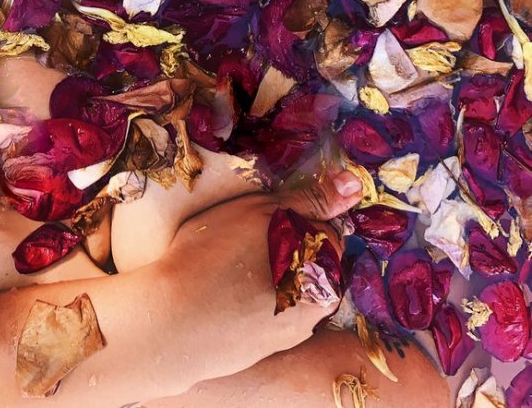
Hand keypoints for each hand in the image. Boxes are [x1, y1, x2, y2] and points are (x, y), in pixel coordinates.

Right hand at [162, 195, 338, 375]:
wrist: (176, 323)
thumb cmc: (215, 254)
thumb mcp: (262, 210)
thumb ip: (312, 199)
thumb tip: (354, 184)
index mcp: (324, 259)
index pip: (328, 228)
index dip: (297, 218)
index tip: (267, 219)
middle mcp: (322, 299)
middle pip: (316, 260)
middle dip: (293, 248)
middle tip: (248, 241)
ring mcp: (299, 329)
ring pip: (298, 288)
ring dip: (278, 276)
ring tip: (238, 268)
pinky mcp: (274, 348)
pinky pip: (278, 314)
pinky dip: (263, 302)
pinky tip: (233, 295)